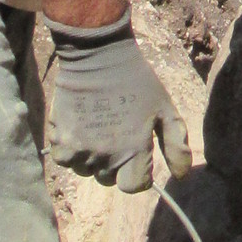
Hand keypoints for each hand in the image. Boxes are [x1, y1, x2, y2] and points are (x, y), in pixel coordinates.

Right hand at [46, 11, 189, 191]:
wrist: (98, 55)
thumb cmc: (136, 81)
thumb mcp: (165, 109)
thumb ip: (175, 145)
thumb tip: (181, 177)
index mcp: (133, 150)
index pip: (133, 186)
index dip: (137, 174)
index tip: (136, 156)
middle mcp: (106, 156)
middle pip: (109, 179)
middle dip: (115, 164)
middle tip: (116, 135)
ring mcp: (80, 149)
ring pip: (85, 171)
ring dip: (91, 158)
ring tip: (98, 130)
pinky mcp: (60, 139)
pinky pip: (64, 160)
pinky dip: (70, 150)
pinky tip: (79, 129)